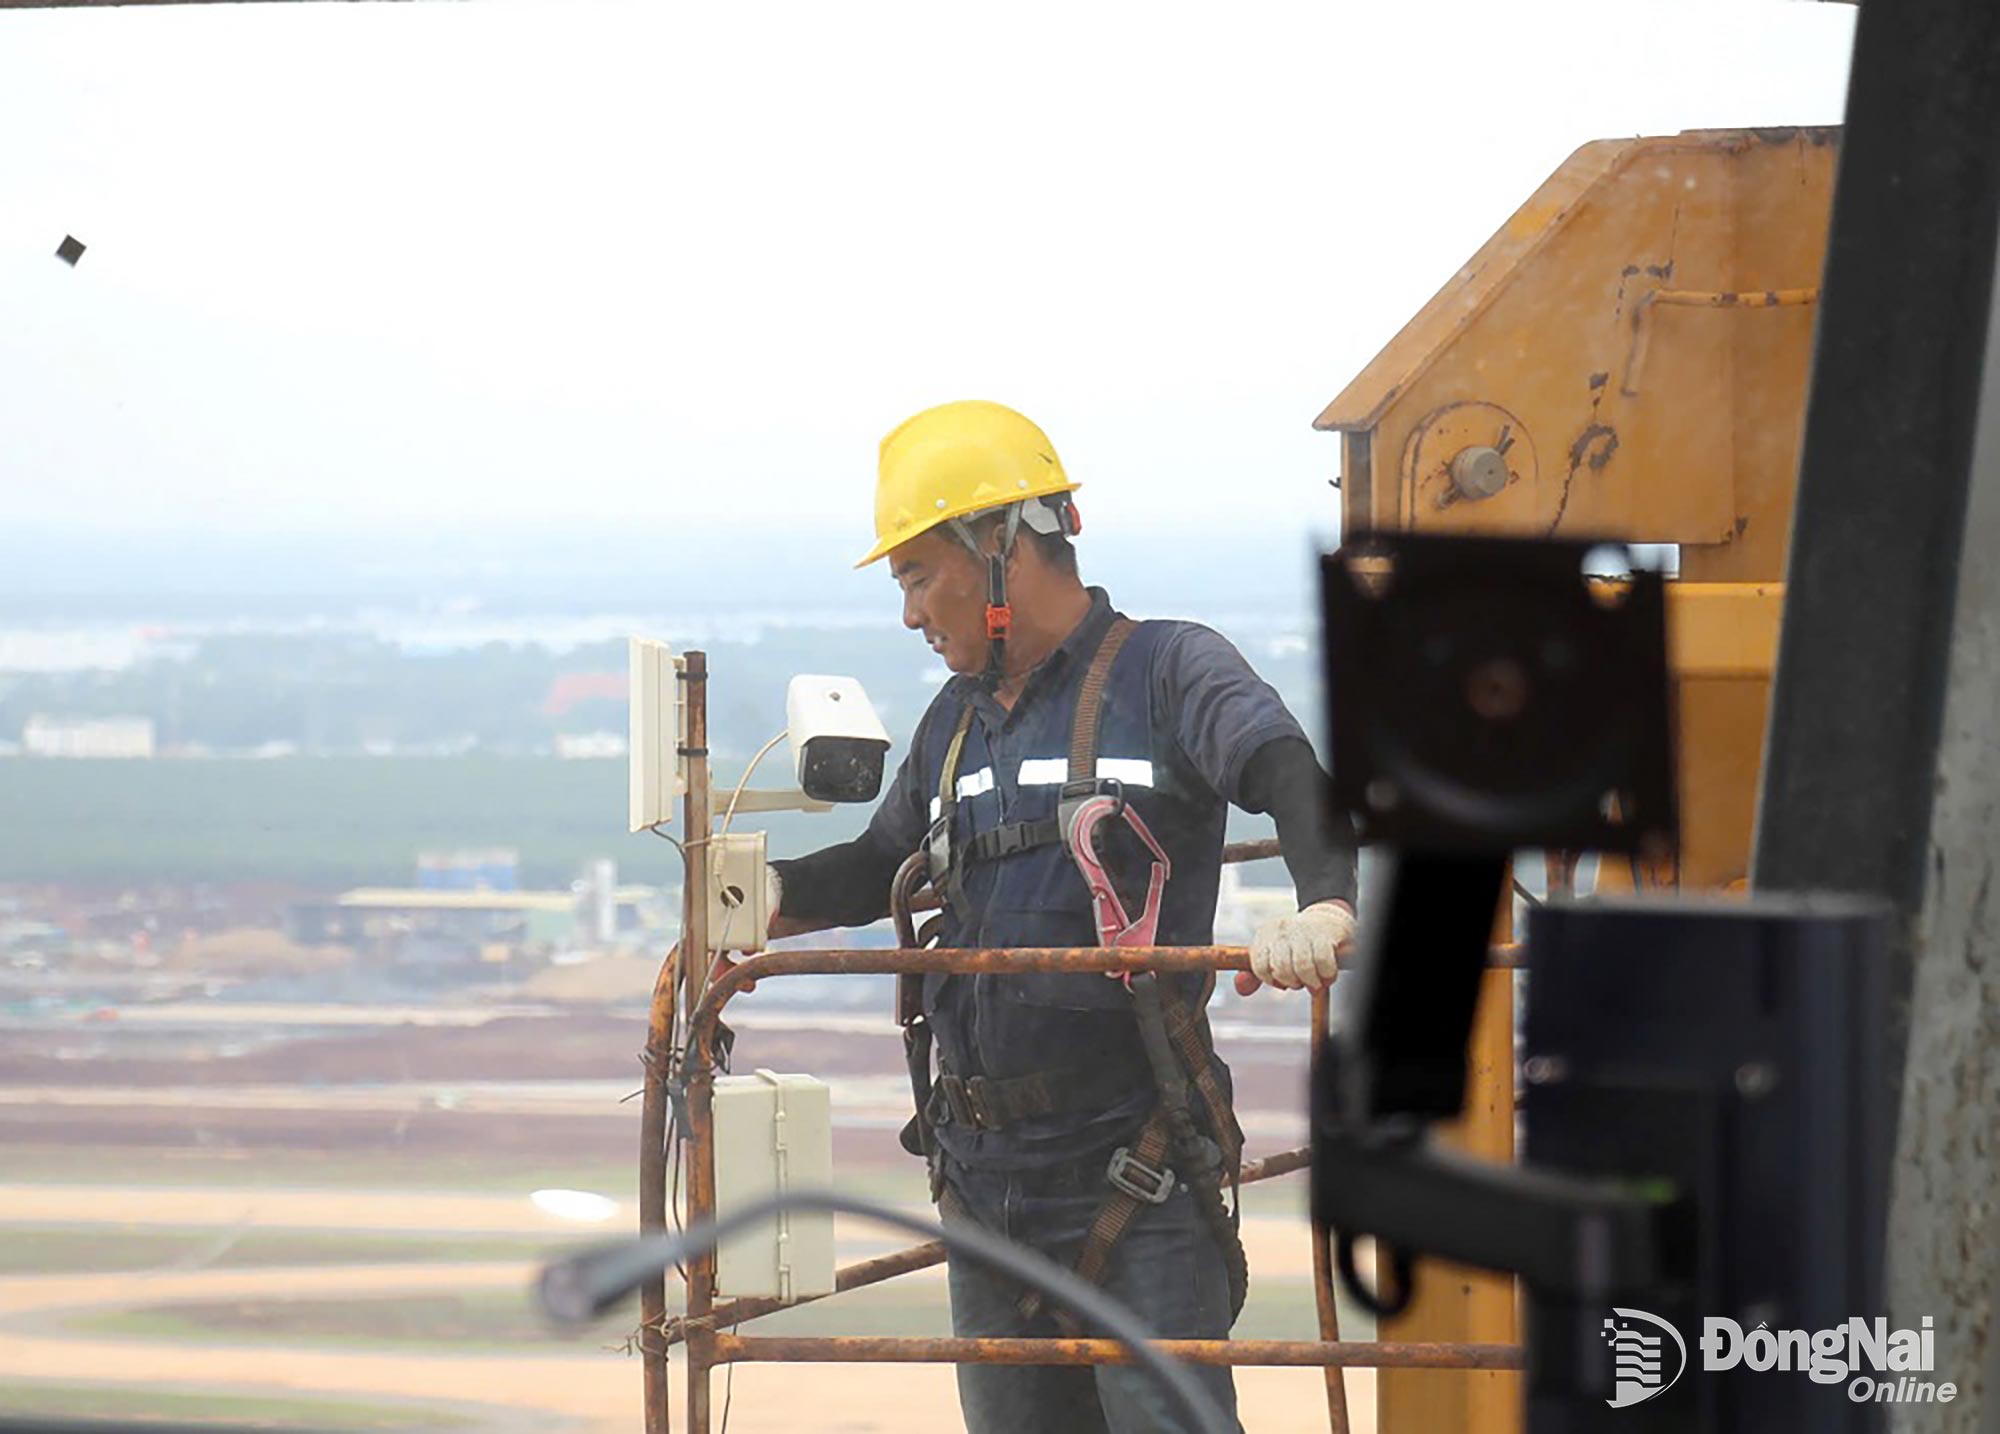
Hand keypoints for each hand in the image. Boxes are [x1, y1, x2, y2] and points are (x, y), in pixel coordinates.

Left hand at [1236, 899, 1355, 994]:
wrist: (1325, 921)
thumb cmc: (1295, 944)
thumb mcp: (1271, 955)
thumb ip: (1254, 974)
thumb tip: (1241, 989)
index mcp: (1264, 935)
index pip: (1259, 967)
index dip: (1272, 980)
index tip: (1283, 981)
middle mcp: (1280, 930)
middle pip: (1281, 969)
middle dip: (1293, 982)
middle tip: (1302, 981)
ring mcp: (1302, 930)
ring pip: (1302, 967)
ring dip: (1311, 981)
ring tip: (1316, 981)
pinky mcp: (1323, 934)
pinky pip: (1323, 962)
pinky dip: (1327, 974)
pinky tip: (1327, 974)